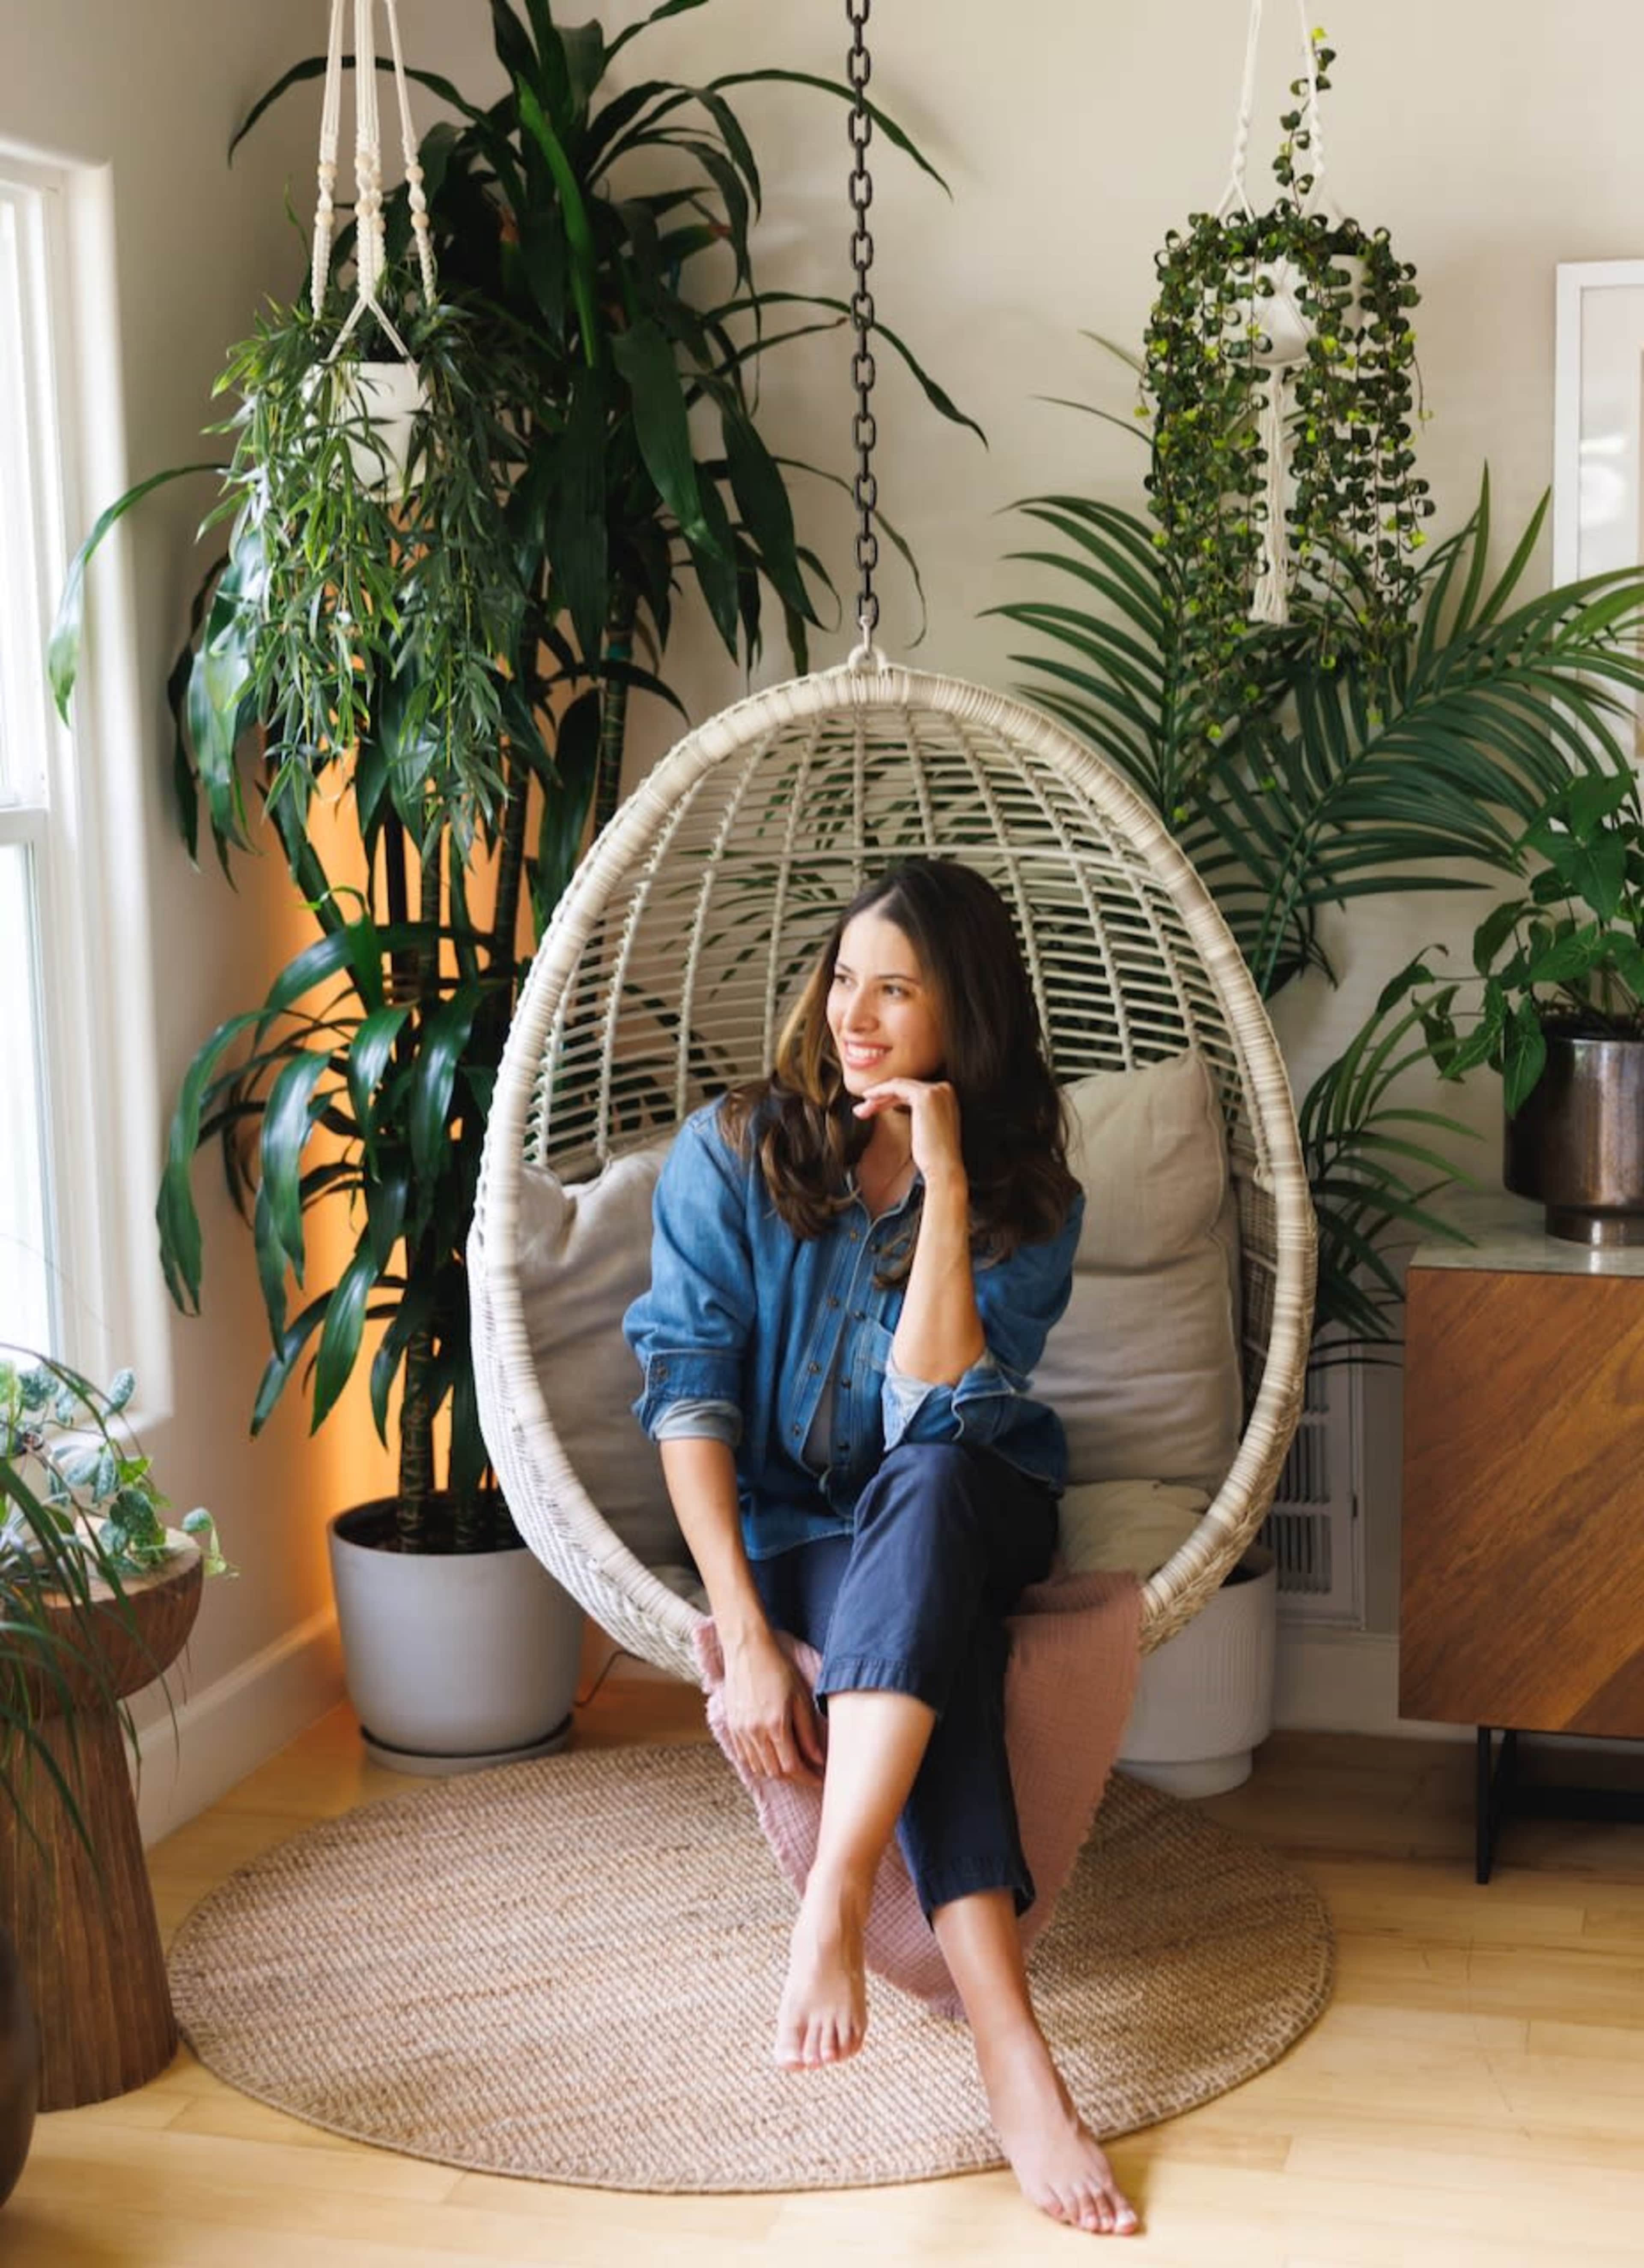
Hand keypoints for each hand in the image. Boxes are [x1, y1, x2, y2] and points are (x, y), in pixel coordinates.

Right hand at [722, 1626, 825, 1782]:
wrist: (746, 1651)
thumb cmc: (778, 1669)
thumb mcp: (800, 1697)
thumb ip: (808, 1731)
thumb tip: (818, 1759)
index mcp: (776, 1725)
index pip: (793, 1766)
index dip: (808, 1777)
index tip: (820, 1779)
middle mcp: (755, 1733)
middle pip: (776, 1772)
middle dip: (795, 1777)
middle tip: (809, 1773)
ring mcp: (740, 1732)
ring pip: (760, 1767)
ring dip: (777, 1772)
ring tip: (793, 1766)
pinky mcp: (731, 1727)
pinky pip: (745, 1757)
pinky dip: (760, 1763)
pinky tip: (772, 1756)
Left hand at [854, 1076, 963, 1187]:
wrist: (943, 1168)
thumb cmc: (933, 1156)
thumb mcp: (926, 1128)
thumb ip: (919, 1114)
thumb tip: (896, 1106)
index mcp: (946, 1096)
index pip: (912, 1091)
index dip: (890, 1099)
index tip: (873, 1108)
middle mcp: (944, 1089)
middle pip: (904, 1087)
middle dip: (881, 1097)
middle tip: (862, 1110)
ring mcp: (935, 1090)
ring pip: (898, 1086)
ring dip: (877, 1096)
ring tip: (861, 1110)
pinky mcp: (924, 1096)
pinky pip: (895, 1087)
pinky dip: (880, 1091)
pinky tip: (868, 1099)